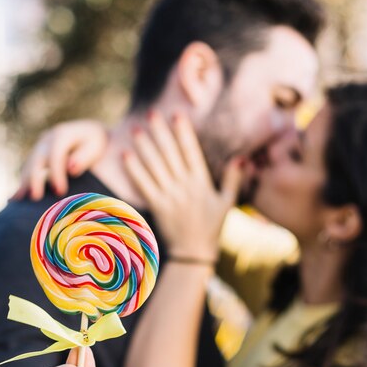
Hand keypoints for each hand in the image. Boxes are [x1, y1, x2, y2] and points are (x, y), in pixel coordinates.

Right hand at [13, 120, 109, 200]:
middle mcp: (47, 138)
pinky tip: (16, 199)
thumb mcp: (95, 145)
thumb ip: (84, 156)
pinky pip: (27, 170)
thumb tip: (71, 168)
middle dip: (35, 179)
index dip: (56, 173)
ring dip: (25, 183)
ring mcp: (39, 147)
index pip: (55, 153)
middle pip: (37, 159)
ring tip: (21, 201)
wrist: (89, 133)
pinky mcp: (36, 156)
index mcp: (62, 134)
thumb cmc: (96, 142)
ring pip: (29, 165)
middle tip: (36, 197)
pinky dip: (23, 184)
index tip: (60, 192)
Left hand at [124, 112, 242, 259]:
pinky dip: (134, 169)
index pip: (192, 152)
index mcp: (201, 183)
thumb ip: (233, 180)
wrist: (194, 252)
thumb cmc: (212, 227)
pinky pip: (143, 184)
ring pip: (155, 166)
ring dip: (144, 146)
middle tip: (152, 114)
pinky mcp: (156, 206)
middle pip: (170, 154)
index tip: (177, 115)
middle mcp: (184, 187)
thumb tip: (241, 158)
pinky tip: (126, 154)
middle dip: (160, 132)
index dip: (184, 133)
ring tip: (136, 128)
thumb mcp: (227, 203)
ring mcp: (169, 196)